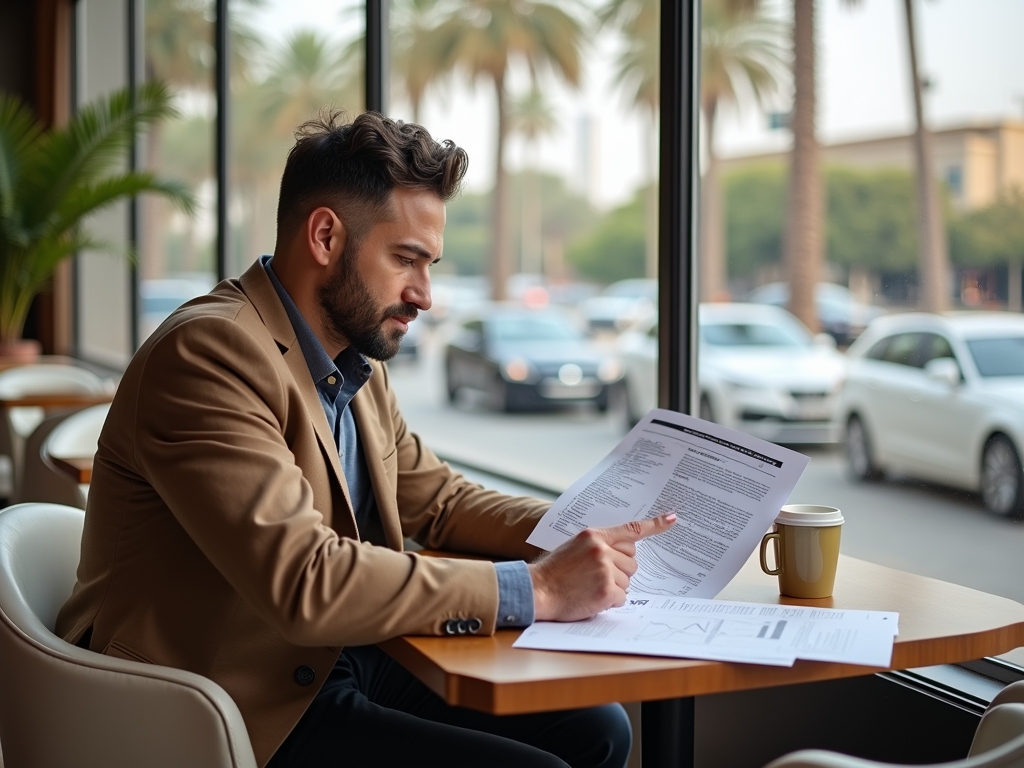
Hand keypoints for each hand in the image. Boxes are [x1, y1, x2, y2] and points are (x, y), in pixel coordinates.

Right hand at [528, 513, 676, 621]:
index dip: (654, 525)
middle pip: (632, 562)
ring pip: (628, 581)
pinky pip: (622, 597)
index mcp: (594, 535)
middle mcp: (602, 549)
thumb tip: (625, 553)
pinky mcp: (606, 589)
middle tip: (596, 576)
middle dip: (620, 572)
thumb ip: (600, 545)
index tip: (672, 519)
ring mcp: (605, 569)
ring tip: (589, 587)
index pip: (630, 529)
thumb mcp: (575, 547)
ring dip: (614, 588)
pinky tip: (592, 598)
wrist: (537, 590)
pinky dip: (610, 601)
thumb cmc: (554, 571)